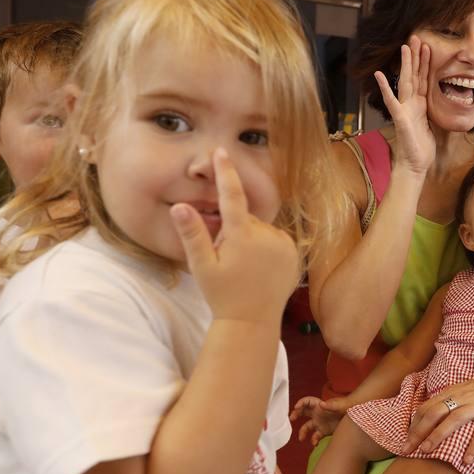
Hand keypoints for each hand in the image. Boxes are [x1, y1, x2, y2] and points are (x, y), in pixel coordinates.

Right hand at [172, 148, 298, 321]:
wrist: (252, 322)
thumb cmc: (222, 295)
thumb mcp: (201, 266)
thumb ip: (192, 234)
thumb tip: (179, 205)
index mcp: (241, 236)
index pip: (232, 195)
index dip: (226, 172)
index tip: (223, 152)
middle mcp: (266, 235)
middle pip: (245, 219)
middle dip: (234, 231)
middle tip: (227, 259)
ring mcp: (283, 244)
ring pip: (260, 229)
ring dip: (250, 240)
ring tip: (245, 267)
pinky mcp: (294, 252)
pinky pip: (275, 239)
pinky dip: (266, 247)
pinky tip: (260, 268)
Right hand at [290, 396, 349, 445]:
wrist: (357, 418)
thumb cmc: (349, 407)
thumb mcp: (341, 405)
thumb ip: (332, 405)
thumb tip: (321, 404)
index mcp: (320, 405)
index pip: (307, 402)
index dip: (301, 403)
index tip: (296, 408)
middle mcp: (318, 414)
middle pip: (303, 413)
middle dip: (296, 415)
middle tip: (291, 419)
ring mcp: (320, 423)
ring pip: (307, 427)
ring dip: (303, 432)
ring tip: (301, 439)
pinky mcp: (324, 431)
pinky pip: (316, 436)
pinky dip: (314, 440)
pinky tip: (315, 444)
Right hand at [373, 36, 433, 175]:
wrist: (415, 165)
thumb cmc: (422, 147)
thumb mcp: (432, 125)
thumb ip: (431, 111)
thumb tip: (437, 103)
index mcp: (420, 105)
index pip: (423, 79)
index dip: (425, 63)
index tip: (427, 47)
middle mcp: (411, 104)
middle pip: (414, 76)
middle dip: (416, 57)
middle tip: (417, 37)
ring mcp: (404, 109)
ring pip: (405, 82)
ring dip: (405, 65)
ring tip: (405, 47)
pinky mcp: (400, 118)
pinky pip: (392, 101)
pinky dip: (385, 88)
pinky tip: (380, 75)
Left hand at [402, 365, 473, 464]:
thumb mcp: (460, 390)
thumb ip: (445, 401)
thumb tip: (426, 417)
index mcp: (451, 393)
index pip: (426, 407)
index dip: (414, 423)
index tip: (406, 439)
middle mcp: (461, 398)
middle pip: (434, 413)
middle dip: (418, 431)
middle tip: (407, 449)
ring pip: (453, 419)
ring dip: (437, 435)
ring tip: (426, 451)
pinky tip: (467, 460)